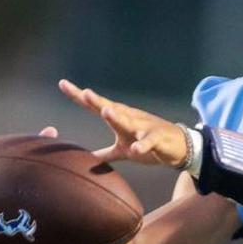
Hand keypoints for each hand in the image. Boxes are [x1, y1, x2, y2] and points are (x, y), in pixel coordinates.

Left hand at [58, 79, 187, 166]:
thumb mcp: (124, 150)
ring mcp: (143, 128)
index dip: (79, 96)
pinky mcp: (156, 139)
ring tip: (106, 111)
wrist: (179, 146)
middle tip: (84, 93)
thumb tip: (87, 159)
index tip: (63, 84)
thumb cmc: (149, 144)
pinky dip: (143, 144)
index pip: (96, 106)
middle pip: (110, 109)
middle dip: (97, 101)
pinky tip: (136, 148)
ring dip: (117, 117)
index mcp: (120, 118)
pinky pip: (149, 142)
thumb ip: (106, 153)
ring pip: (129, 122)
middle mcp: (130, 118)